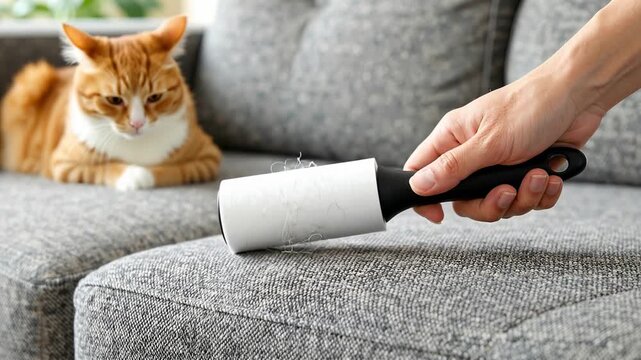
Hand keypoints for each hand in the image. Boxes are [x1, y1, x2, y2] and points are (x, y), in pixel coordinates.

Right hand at [404, 71, 603, 222]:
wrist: (580, 95)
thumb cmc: (530, 105)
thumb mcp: (488, 141)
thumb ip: (452, 167)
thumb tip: (417, 187)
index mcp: (453, 138)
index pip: (421, 171)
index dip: (425, 198)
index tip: (439, 216)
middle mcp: (472, 153)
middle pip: (464, 200)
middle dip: (490, 204)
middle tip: (507, 192)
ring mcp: (499, 164)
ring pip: (498, 203)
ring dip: (523, 197)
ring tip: (539, 176)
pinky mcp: (525, 171)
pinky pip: (526, 200)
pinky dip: (541, 194)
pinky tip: (551, 176)